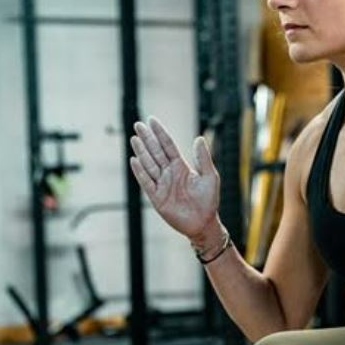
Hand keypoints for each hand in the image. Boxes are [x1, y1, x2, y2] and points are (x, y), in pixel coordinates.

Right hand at [128, 118, 220, 239]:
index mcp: (181, 166)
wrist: (204, 223)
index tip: (152, 120)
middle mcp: (169, 173)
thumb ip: (203, 158)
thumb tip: (199, 138)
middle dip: (147, 138)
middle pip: (156, 152)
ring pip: (149, 164)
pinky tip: (134, 160)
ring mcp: (162, 185)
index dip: (160, 133)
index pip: (168, 146)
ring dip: (142, 151)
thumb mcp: (210, 176)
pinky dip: (140, 172)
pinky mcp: (157, 198)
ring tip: (134, 138)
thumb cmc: (208, 201)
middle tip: (138, 124)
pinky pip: (146, 182)